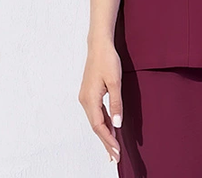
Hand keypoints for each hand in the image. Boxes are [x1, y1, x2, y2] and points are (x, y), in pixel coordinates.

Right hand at [78, 39, 123, 163]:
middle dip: (105, 142)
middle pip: (95, 127)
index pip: (99, 126)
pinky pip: (95, 113)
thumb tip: (117, 124)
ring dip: (104, 134)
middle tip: (114, 158)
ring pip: (95, 121)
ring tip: (112, 149)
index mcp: (90, 99)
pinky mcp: (89, 94)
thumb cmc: (107, 60)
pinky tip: (109, 129)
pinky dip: (102, 123)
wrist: (99, 44)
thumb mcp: (115, 81)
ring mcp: (86, 97)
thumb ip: (116, 104)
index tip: (116, 152)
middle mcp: (85, 100)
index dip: (108, 140)